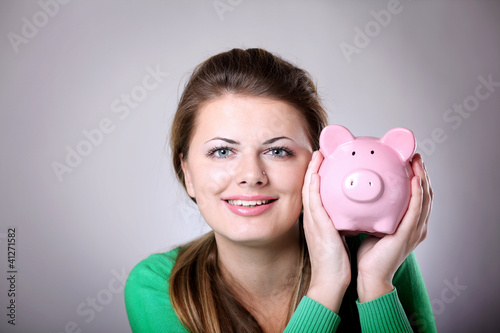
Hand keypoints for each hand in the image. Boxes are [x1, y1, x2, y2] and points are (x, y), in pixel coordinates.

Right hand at [302, 151, 350, 312]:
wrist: (330, 281)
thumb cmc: (336, 263)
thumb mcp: (338, 238)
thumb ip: (341, 224)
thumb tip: (351, 215)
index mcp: (317, 221)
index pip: (315, 194)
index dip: (316, 176)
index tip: (322, 162)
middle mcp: (312, 219)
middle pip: (308, 188)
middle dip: (312, 169)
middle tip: (318, 152)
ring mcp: (313, 222)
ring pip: (309, 191)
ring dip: (312, 172)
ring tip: (317, 155)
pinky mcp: (318, 227)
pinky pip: (313, 203)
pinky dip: (313, 187)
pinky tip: (316, 175)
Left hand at [356, 153, 432, 301]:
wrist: (369, 275)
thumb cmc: (369, 255)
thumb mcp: (373, 226)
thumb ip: (373, 213)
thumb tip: (361, 196)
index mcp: (409, 225)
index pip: (417, 197)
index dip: (417, 178)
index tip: (409, 162)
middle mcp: (416, 226)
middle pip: (425, 194)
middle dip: (422, 174)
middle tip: (416, 157)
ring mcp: (414, 230)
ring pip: (424, 198)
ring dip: (422, 177)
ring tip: (417, 162)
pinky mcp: (408, 234)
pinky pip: (415, 210)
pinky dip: (417, 193)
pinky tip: (415, 179)